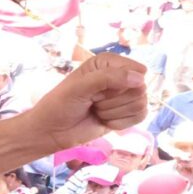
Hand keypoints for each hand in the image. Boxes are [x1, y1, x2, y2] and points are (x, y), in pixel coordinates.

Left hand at [29, 52, 149, 145]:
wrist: (52, 131)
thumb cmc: (60, 104)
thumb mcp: (79, 87)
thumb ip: (107, 78)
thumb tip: (140, 79)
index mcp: (108, 62)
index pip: (136, 70)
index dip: (119, 83)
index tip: (96, 90)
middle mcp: (119, 76)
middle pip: (140, 89)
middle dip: (113, 101)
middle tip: (93, 102)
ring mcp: (124, 95)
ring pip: (140, 104)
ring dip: (113, 112)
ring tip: (96, 110)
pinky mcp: (126, 113)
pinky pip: (140, 116)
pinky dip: (120, 122)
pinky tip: (104, 120)